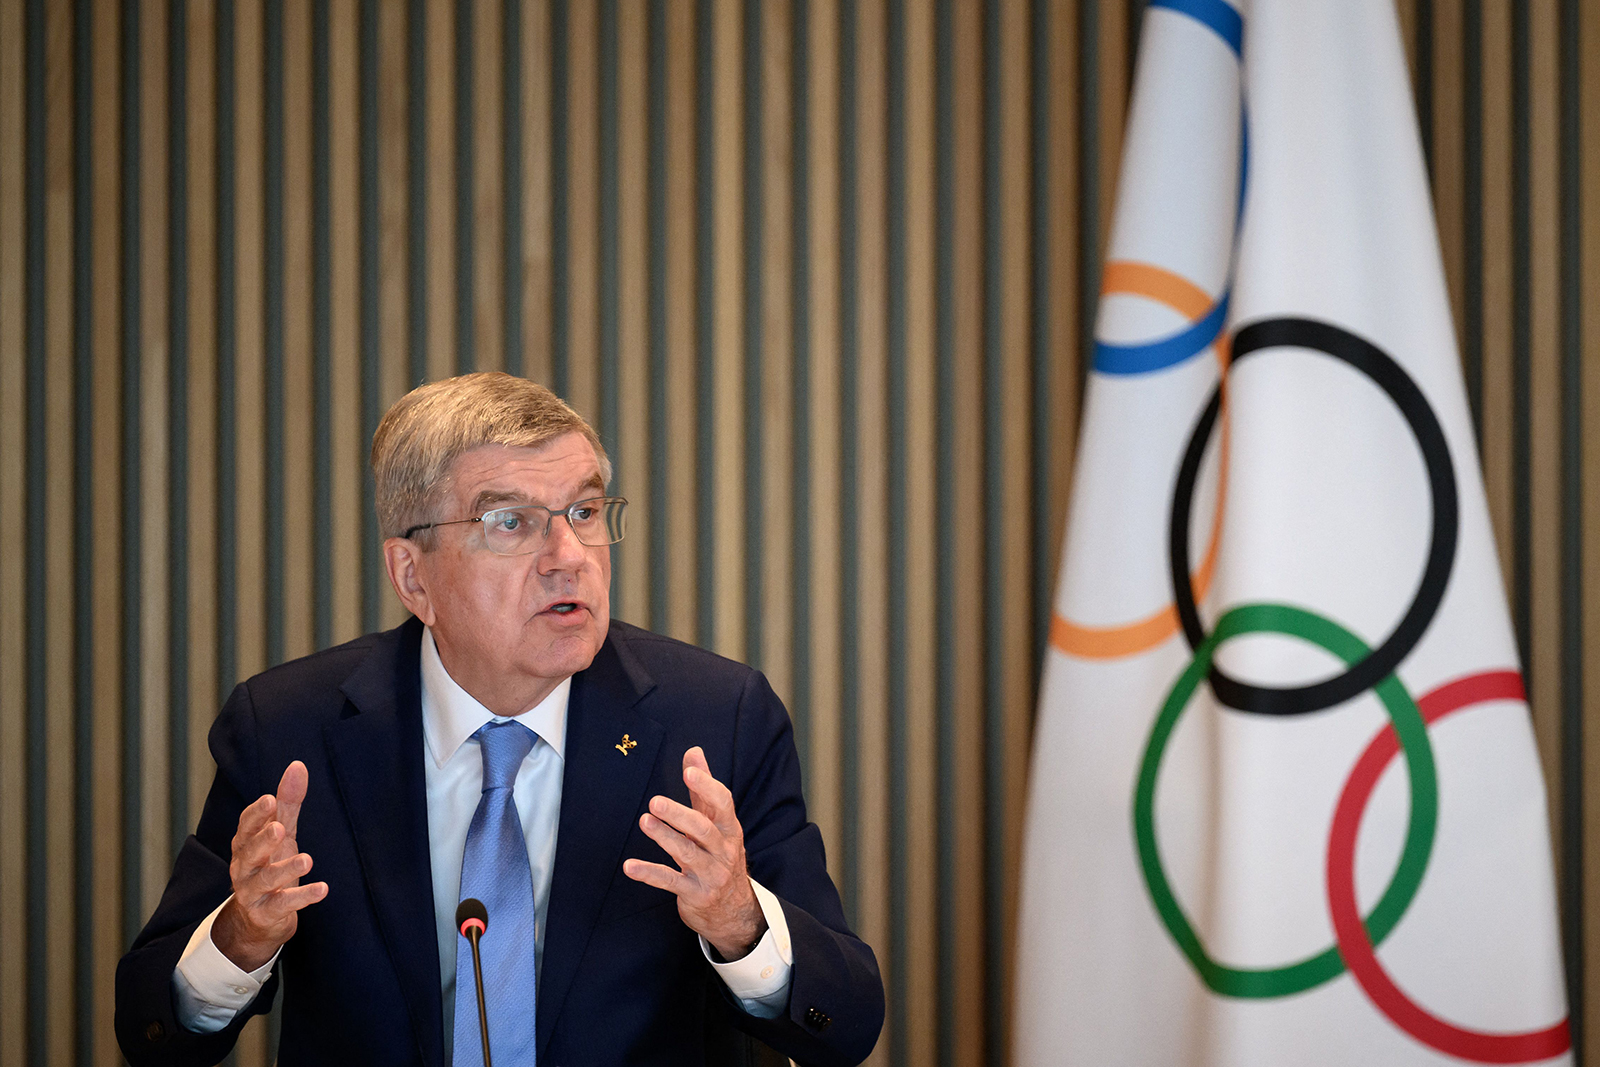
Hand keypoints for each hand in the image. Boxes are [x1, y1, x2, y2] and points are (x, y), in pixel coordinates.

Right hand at [211, 760, 328, 971]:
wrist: (260, 918)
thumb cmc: (271, 863)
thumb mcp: (281, 833)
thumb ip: (288, 803)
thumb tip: (298, 765)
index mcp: (245, 844)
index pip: (245, 827)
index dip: (255, 815)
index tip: (270, 800)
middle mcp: (244, 866)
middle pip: (249, 852)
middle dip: (263, 840)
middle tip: (279, 828)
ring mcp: (252, 892)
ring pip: (265, 880)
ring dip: (285, 869)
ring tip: (307, 859)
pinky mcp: (266, 912)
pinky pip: (282, 905)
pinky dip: (301, 897)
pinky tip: (322, 889)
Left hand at [622, 747, 766, 959]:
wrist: (734, 910)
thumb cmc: (720, 855)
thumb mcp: (717, 823)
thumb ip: (703, 788)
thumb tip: (693, 752)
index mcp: (730, 829)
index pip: (723, 804)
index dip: (707, 786)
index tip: (689, 772)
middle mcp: (723, 851)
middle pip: (703, 829)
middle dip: (680, 815)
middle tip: (655, 802)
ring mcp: (710, 874)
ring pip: (687, 854)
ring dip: (665, 837)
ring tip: (645, 822)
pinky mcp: (694, 894)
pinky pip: (670, 882)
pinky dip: (649, 873)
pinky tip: (630, 866)